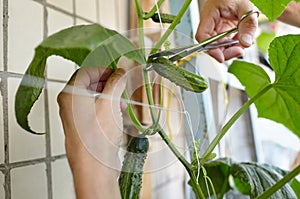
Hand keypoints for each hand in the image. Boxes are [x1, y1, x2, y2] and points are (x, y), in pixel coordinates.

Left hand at [57, 66, 125, 198]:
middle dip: (107, 84)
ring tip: (121, 103)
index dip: (103, 70)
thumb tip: (119, 73)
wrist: (94, 167)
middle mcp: (69, 105)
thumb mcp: (110, 104)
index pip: (85, 72)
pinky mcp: (83, 128)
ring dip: (108, 97)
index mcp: (70, 95)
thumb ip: (116, 84)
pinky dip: (106, 109)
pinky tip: (117, 114)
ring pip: (92, 98)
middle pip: (88, 85)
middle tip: (120, 86)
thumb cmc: (96, 139)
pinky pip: (94, 111)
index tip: (116, 73)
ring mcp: (75, 117)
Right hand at [195, 0, 257, 61]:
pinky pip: (227, 42)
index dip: (210, 49)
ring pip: (220, 46)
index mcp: (210, 14)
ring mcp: (218, 27)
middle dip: (225, 51)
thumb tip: (245, 43)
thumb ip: (247, 25)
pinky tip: (244, 39)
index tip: (220, 57)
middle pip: (211, 45)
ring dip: (232, 48)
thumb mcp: (246, 7)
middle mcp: (211, 23)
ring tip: (245, 42)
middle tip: (239, 51)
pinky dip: (236, 44)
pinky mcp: (224, 30)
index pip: (203, 36)